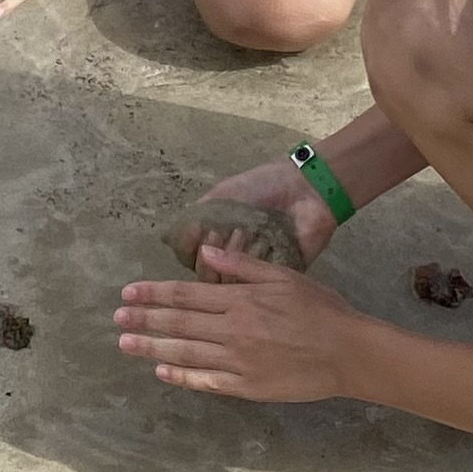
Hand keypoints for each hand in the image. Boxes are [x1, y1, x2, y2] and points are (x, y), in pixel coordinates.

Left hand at [115, 244, 369, 401]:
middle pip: (178, 325)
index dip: (153, 294)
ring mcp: (238, 361)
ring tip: (126, 345)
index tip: (127, 294)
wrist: (348, 352)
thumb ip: (242, 266)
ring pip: (186, 354)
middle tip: (115, 320)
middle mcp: (232, 330)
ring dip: (152, 349)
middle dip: (144, 321)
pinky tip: (162, 373)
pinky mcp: (247, 387)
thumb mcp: (282, 276)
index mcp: (239, 300)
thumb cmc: (319, 309)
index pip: (185, 295)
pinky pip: (207, 382)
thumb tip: (207, 253)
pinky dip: (182, 378)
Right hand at [190, 155, 346, 270]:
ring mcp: (258, 273)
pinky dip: (259, 260)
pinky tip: (265, 241)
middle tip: (224, 230)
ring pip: (232, 283)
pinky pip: (261, 283)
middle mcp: (236, 263)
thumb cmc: (260, 187)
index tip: (203, 230)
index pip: (194, 264)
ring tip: (247, 230)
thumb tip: (169, 242)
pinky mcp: (281, 278)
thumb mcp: (221, 196)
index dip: (194, 251)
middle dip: (214, 252)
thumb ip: (194, 219)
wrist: (303, 187)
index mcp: (219, 245)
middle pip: (210, 280)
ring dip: (236, 252)